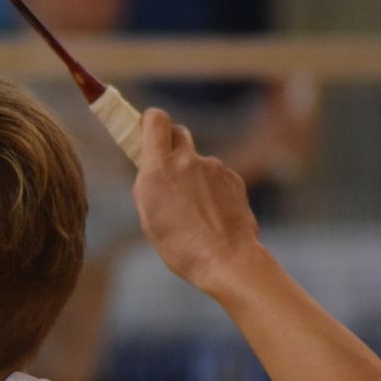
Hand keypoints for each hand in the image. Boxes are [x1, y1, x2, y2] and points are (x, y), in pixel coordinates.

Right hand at [132, 109, 260, 293]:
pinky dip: (211, 190)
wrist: (226, 259)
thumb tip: (150, 171)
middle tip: (167, 168)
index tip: (146, 130)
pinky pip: (216, 176)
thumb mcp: (148, 217)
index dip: (150, 121)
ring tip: (193, 211)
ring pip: (197, 161)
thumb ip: (147, 186)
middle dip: (171, 144)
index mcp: (158, 169)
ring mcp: (214, 167)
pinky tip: (211, 215)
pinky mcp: (233, 178)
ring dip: (192, 176)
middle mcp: (186, 161)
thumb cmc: (180, 245)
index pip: (155, 120)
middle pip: (178, 132)